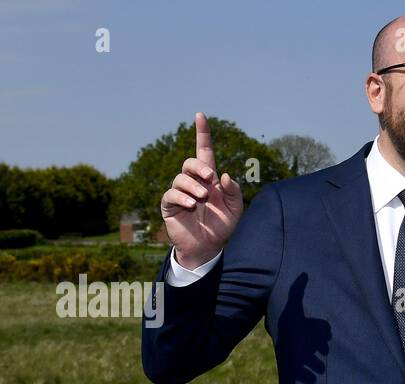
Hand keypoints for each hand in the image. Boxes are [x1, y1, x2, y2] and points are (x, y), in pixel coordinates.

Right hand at [160, 112, 243, 268]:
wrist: (209, 247)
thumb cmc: (222, 226)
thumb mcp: (235, 209)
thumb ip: (233, 192)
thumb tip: (223, 174)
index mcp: (209, 179)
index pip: (204, 151)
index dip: (203, 134)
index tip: (201, 116)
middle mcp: (193, 182)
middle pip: (190, 162)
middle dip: (199, 167)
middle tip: (210, 179)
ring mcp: (180, 193)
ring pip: (181, 178)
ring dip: (193, 186)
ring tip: (202, 198)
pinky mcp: (170, 206)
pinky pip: (171, 195)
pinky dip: (182, 197)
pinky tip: (191, 204)